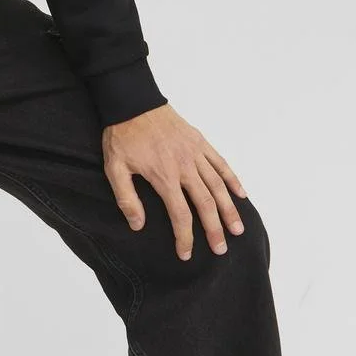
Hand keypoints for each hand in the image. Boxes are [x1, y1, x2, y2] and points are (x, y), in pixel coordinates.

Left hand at [102, 102, 247, 261]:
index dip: (184, 237)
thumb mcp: (114, 168)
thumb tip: (137, 225)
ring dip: (229, 209)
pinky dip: (232, 179)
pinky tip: (241, 194)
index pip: (180, 214)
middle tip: (221, 249)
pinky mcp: (199, 141)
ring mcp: (195, 153)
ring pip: (218, 185)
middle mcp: (184, 166)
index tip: (185, 254)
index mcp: (164, 176)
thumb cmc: (122, 134)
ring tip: (237, 229)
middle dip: (214, 229)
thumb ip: (126, 198)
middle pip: (205, 204)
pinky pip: (220, 163)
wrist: (132, 101)